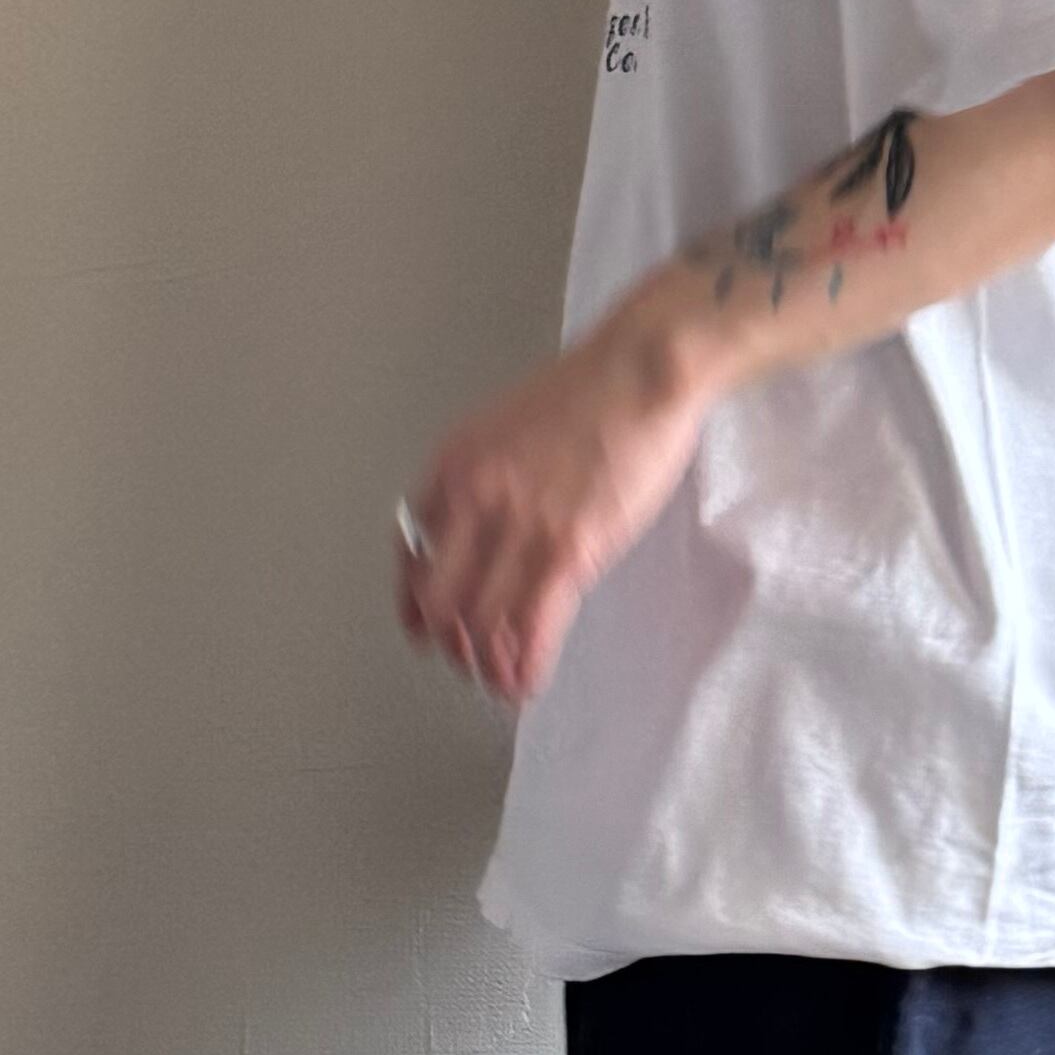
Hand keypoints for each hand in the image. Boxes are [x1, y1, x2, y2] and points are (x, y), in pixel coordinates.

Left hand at [395, 314, 711, 706]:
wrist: (640, 371)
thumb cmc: (591, 392)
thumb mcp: (507, 426)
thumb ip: (486, 479)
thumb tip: (486, 532)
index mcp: (453, 466)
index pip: (413, 553)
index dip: (417, 602)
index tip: (425, 627)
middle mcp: (471, 499)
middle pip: (439, 601)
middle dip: (451, 645)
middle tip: (469, 663)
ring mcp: (517, 527)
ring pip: (481, 624)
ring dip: (488, 667)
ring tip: (502, 684)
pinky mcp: (567, 548)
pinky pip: (531, 629)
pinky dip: (525, 667)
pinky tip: (529, 682)